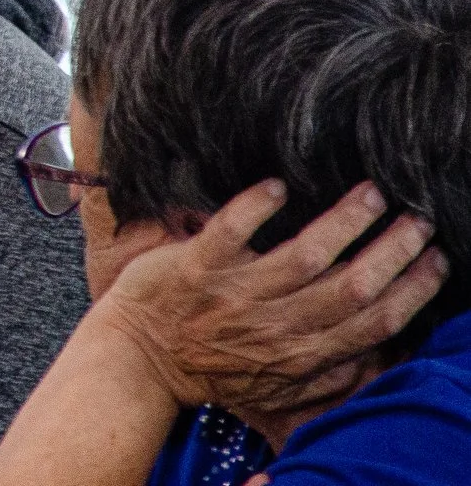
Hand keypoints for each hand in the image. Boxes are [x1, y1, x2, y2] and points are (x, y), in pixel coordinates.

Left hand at [93, 179, 448, 421]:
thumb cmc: (210, 369)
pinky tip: (279, 185)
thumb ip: (323, 373)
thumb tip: (373, 359)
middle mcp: (276, 326)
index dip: (411, 291)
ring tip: (371, 193)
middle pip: (351, 287)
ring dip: (343, 222)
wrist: (137, 360)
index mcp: (301, 354)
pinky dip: (255, 208)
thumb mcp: (274, 387)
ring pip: (305, 256)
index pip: (373, 323)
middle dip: (393, 251)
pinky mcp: (193, 268)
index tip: (436, 260)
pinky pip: (230, 232)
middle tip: (419, 217)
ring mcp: (234, 295)